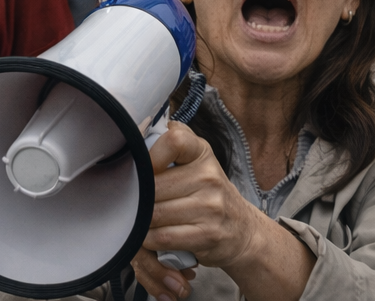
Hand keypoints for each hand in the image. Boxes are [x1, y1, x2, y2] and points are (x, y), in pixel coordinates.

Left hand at [136, 122, 313, 300]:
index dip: (151, 155)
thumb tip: (139, 135)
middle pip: (154, 186)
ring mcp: (210, 206)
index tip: (143, 169)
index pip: (174, 140)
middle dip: (137, 197)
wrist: (242, 229)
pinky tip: (150, 236)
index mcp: (202, 152)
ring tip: (140, 219)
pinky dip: (149, 239)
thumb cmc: (208, 192)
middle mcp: (209, 176)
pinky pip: (162, 237)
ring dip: (141, 220)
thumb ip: (173, 142)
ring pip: (155, 213)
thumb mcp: (198, 160)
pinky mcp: (207, 235)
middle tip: (132, 202)